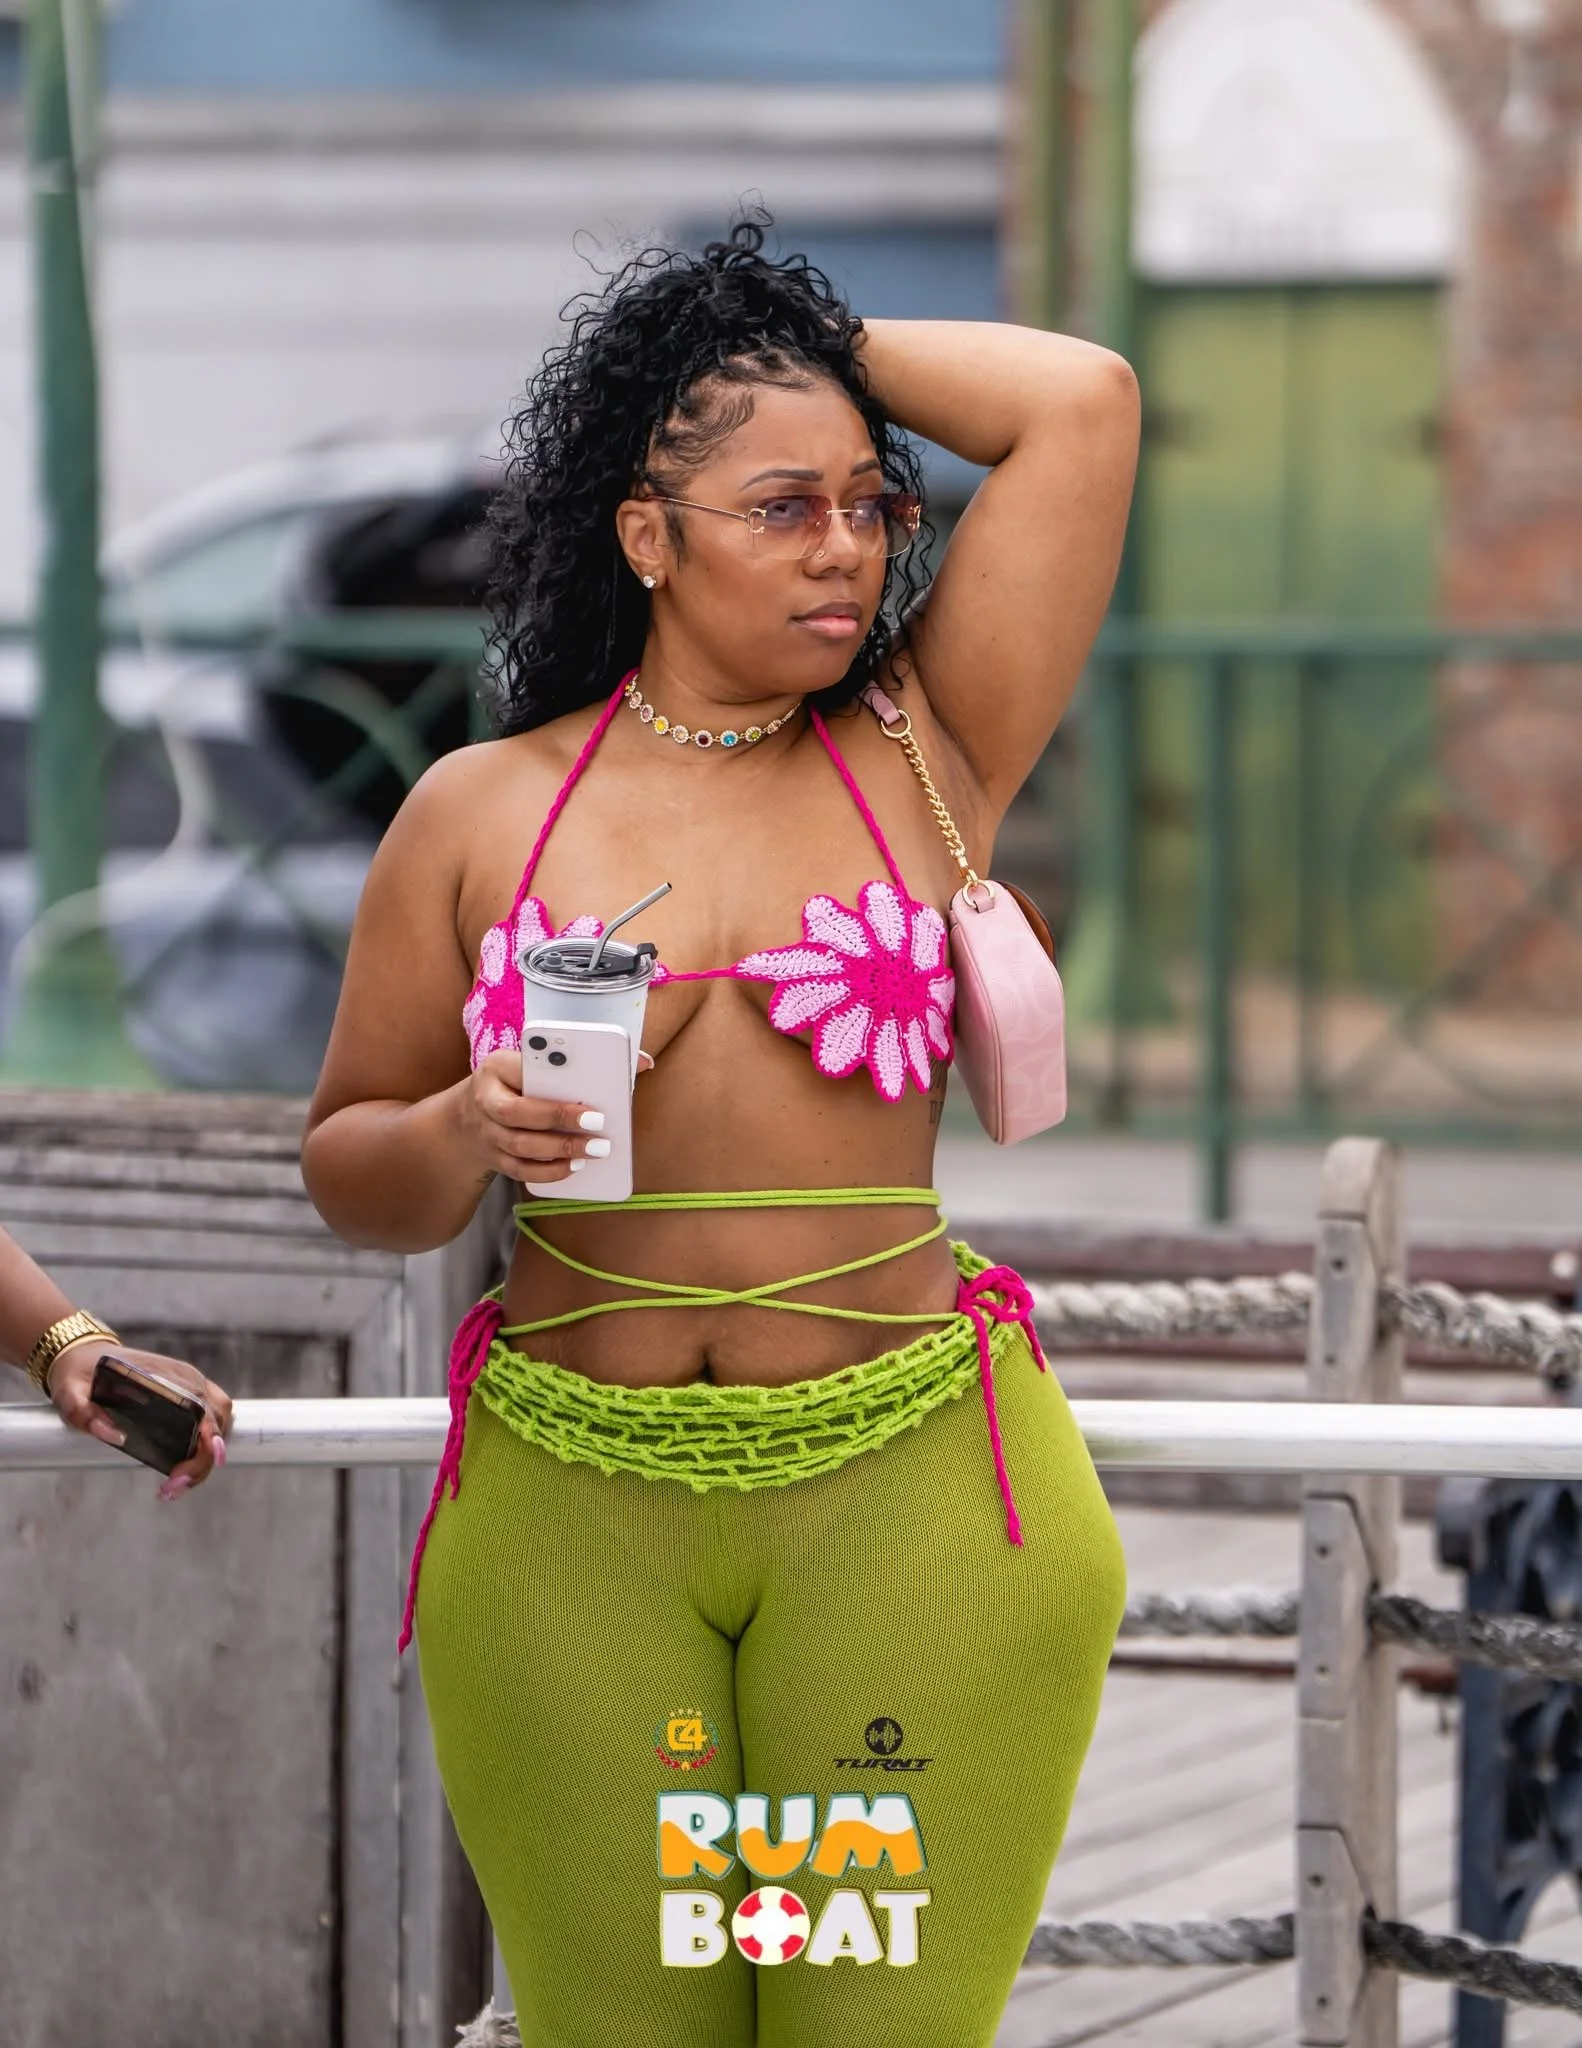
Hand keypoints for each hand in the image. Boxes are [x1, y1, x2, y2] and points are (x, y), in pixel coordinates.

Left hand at [47, 1340, 232, 1500]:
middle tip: (172, 1487)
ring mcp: (192, 1387)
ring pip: (220, 1425)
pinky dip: (201, 1450)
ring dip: (203, 1458)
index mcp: (165, 1376)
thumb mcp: (70, 1393)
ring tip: (174, 1484)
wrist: (87, 1358)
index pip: (202, 1408)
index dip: (210, 1438)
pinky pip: (211, 1423)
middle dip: (201, 1462)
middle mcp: (187, 1380)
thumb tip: (115, 1436)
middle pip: (217, 1423)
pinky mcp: (189, 1397)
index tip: (202, 1463)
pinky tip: (180, 1468)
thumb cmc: (81, 1376)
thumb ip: (84, 1412)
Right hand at [453, 1046, 650, 1186]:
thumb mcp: (534, 1063)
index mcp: (497, 1066)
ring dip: (560, 1151)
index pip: (523, 1072)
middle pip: (518, 1114)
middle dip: (561, 1121)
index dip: (554, 1083)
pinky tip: (573, 1168)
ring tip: (594, 1151)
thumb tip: (643, 1062)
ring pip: (519, 1146)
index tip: (589, 1098)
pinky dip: (548, 1172)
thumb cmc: (517, 1084)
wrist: (465, 1118)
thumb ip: (581, 1063)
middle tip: (599, 1128)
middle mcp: (486, 1099)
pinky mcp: (492, 1158)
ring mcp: (486, 1133)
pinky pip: (519, 1171)